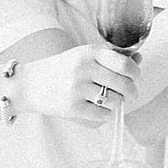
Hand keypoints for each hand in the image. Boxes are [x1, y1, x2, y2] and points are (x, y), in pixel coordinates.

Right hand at [17, 43, 140, 124]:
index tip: (134, 77)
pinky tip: (98, 109)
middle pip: (124, 85)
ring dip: (117, 103)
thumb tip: (138, 60)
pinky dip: (106, 114)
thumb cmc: (62, 68)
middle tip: (129, 94)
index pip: (125, 65)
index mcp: (89, 53)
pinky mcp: (71, 107)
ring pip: (115, 101)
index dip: (136, 73)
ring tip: (109, 100)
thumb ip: (112, 58)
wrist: (29, 84)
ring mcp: (76, 89)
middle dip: (132, 92)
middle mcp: (83, 69)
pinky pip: (102, 115)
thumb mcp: (85, 56)